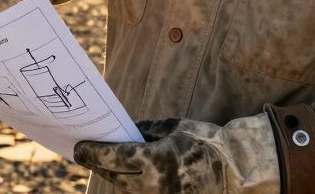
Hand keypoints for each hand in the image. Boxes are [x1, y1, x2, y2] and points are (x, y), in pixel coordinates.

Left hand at [74, 118, 226, 192]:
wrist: (234, 171)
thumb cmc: (205, 142)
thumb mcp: (173, 127)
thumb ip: (146, 131)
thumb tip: (123, 131)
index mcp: (155, 159)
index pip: (114, 156)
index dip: (93, 152)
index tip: (79, 146)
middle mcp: (154, 183)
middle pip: (115, 174)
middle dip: (97, 163)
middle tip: (82, 153)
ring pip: (125, 187)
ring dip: (110, 174)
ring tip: (97, 162)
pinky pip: (139, 192)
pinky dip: (127, 182)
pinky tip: (120, 172)